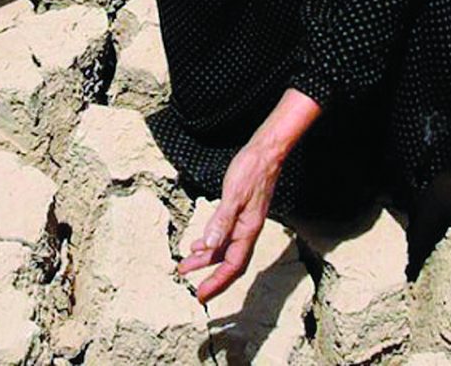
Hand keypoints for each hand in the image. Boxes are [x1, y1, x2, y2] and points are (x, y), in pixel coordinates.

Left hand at [176, 138, 284, 304]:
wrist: (265, 154)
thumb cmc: (251, 171)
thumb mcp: (233, 195)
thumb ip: (221, 221)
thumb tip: (208, 247)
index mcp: (247, 231)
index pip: (232, 266)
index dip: (217, 282)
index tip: (202, 295)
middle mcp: (247, 231)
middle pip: (228, 262)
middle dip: (210, 276)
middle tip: (193, 288)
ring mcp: (244, 222)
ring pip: (224, 249)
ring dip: (205, 259)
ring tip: (185, 266)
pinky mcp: (240, 212)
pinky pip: (224, 236)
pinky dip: (211, 243)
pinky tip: (199, 244)